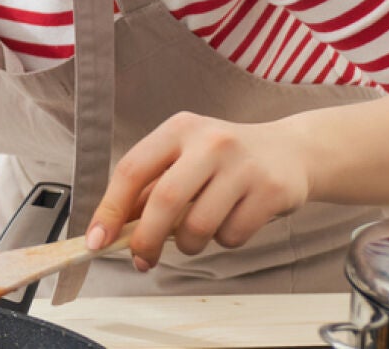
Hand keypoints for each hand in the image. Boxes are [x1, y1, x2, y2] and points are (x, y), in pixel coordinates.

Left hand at [87, 112, 310, 269]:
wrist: (291, 151)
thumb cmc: (225, 160)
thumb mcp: (184, 158)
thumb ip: (150, 188)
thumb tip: (112, 229)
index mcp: (178, 129)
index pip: (132, 169)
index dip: (110, 209)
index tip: (97, 240)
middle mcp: (210, 142)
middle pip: (164, 200)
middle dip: (146, 239)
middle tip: (143, 258)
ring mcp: (243, 165)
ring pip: (198, 226)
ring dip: (190, 244)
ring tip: (197, 233)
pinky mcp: (271, 190)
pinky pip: (232, 235)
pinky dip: (224, 241)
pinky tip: (232, 221)